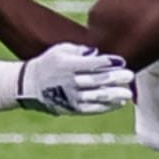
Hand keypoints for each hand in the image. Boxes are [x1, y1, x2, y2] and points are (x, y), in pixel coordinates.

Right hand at [19, 44, 133, 115]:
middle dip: (115, 78)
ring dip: (114, 94)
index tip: (121, 61)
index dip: (108, 63)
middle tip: (130, 75)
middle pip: (97, 80)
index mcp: (68, 65)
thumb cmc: (48, 63)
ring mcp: (72, 97)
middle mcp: (70, 82)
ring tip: (128, 92)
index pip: (92, 64)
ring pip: (97, 96)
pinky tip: (119, 102)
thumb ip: (79, 50)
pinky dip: (107, 106)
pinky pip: (93, 108)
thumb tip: (96, 53)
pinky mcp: (73, 108)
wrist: (29, 85)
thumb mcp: (60, 50)